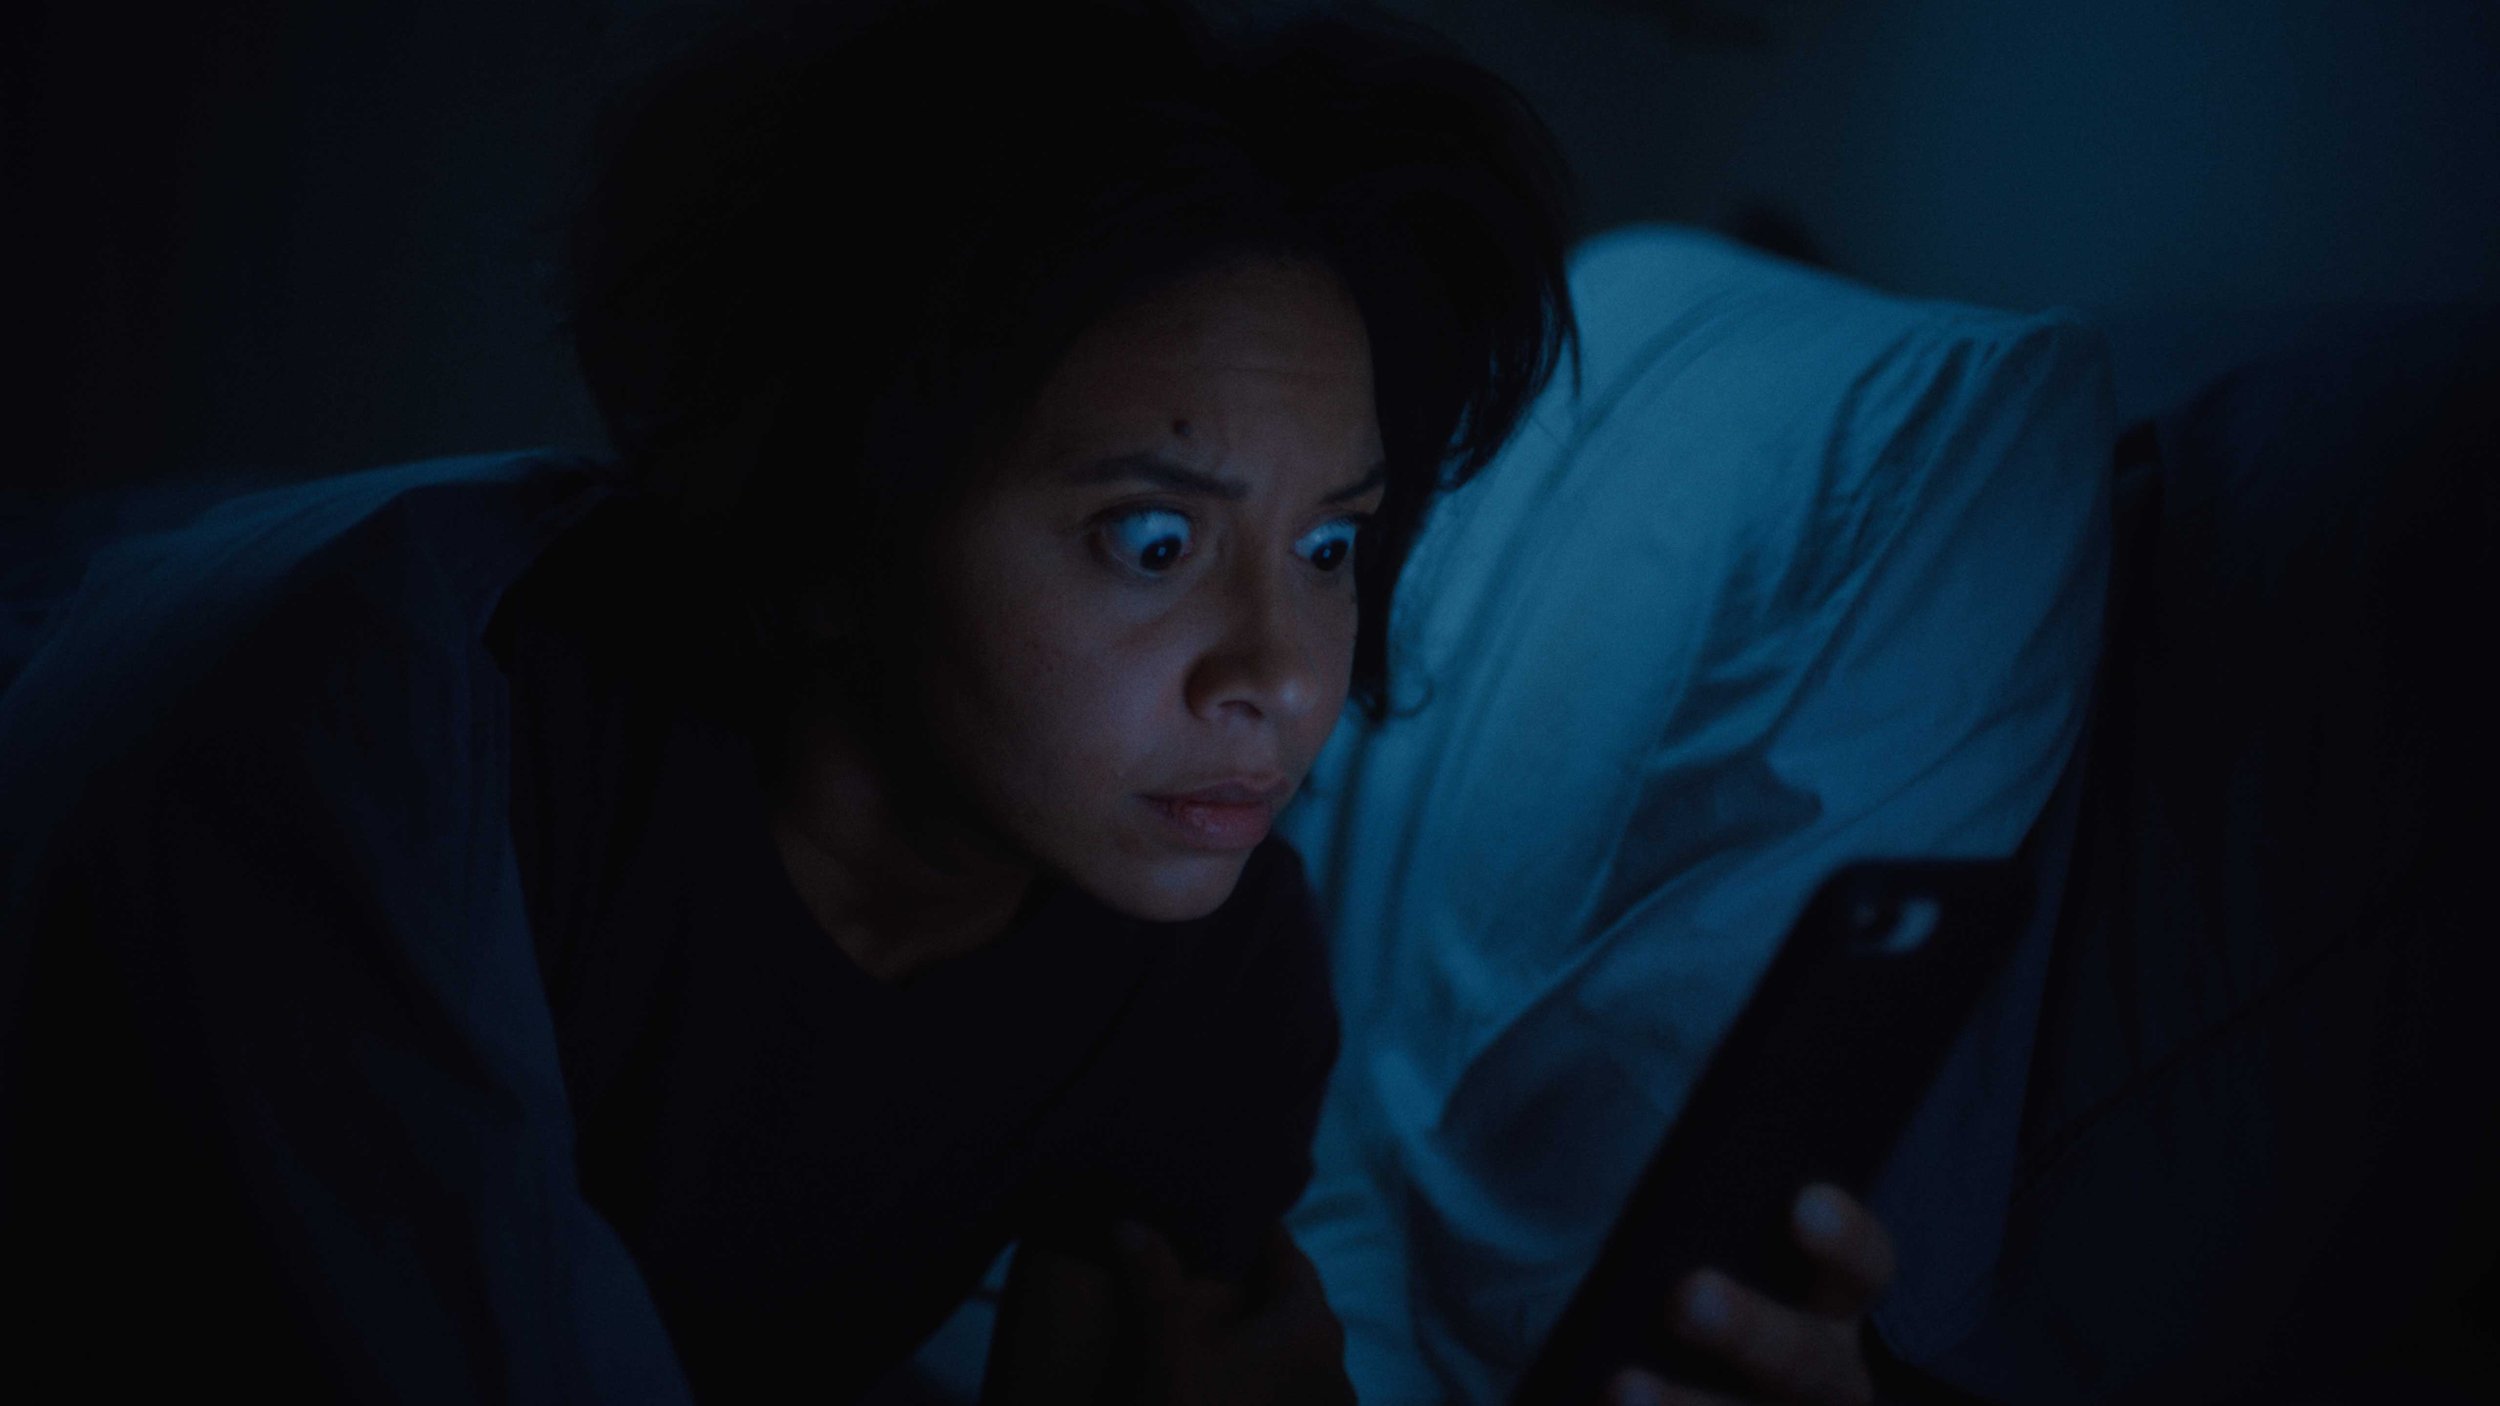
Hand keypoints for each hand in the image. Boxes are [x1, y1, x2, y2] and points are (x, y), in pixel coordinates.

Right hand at [1109, 1218, 1356, 1405]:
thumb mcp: (1167, 1341)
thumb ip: (1152, 1274)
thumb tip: (1128, 1221)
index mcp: (1311, 1325)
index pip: (1288, 1255)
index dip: (1252, 1230)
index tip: (1221, 1212)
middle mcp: (1333, 1365)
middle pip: (1291, 1302)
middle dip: (1250, 1282)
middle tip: (1203, 1259)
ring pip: (1289, 1350)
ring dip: (1254, 1334)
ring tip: (1205, 1319)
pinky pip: (1286, 1389)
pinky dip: (1258, 1375)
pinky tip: (1220, 1378)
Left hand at [1607, 1183, 1896, 1405]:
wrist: (1670, 1386)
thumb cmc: (1684, 1277)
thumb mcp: (1705, 1244)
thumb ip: (1696, 1213)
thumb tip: (1647, 1178)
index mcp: (1834, 1305)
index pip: (1865, 1269)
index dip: (1844, 1241)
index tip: (1806, 1205)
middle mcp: (1823, 1377)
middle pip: (1803, 1361)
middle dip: (1748, 1330)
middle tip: (1688, 1296)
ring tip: (1623, 1386)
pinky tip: (1601, 1402)